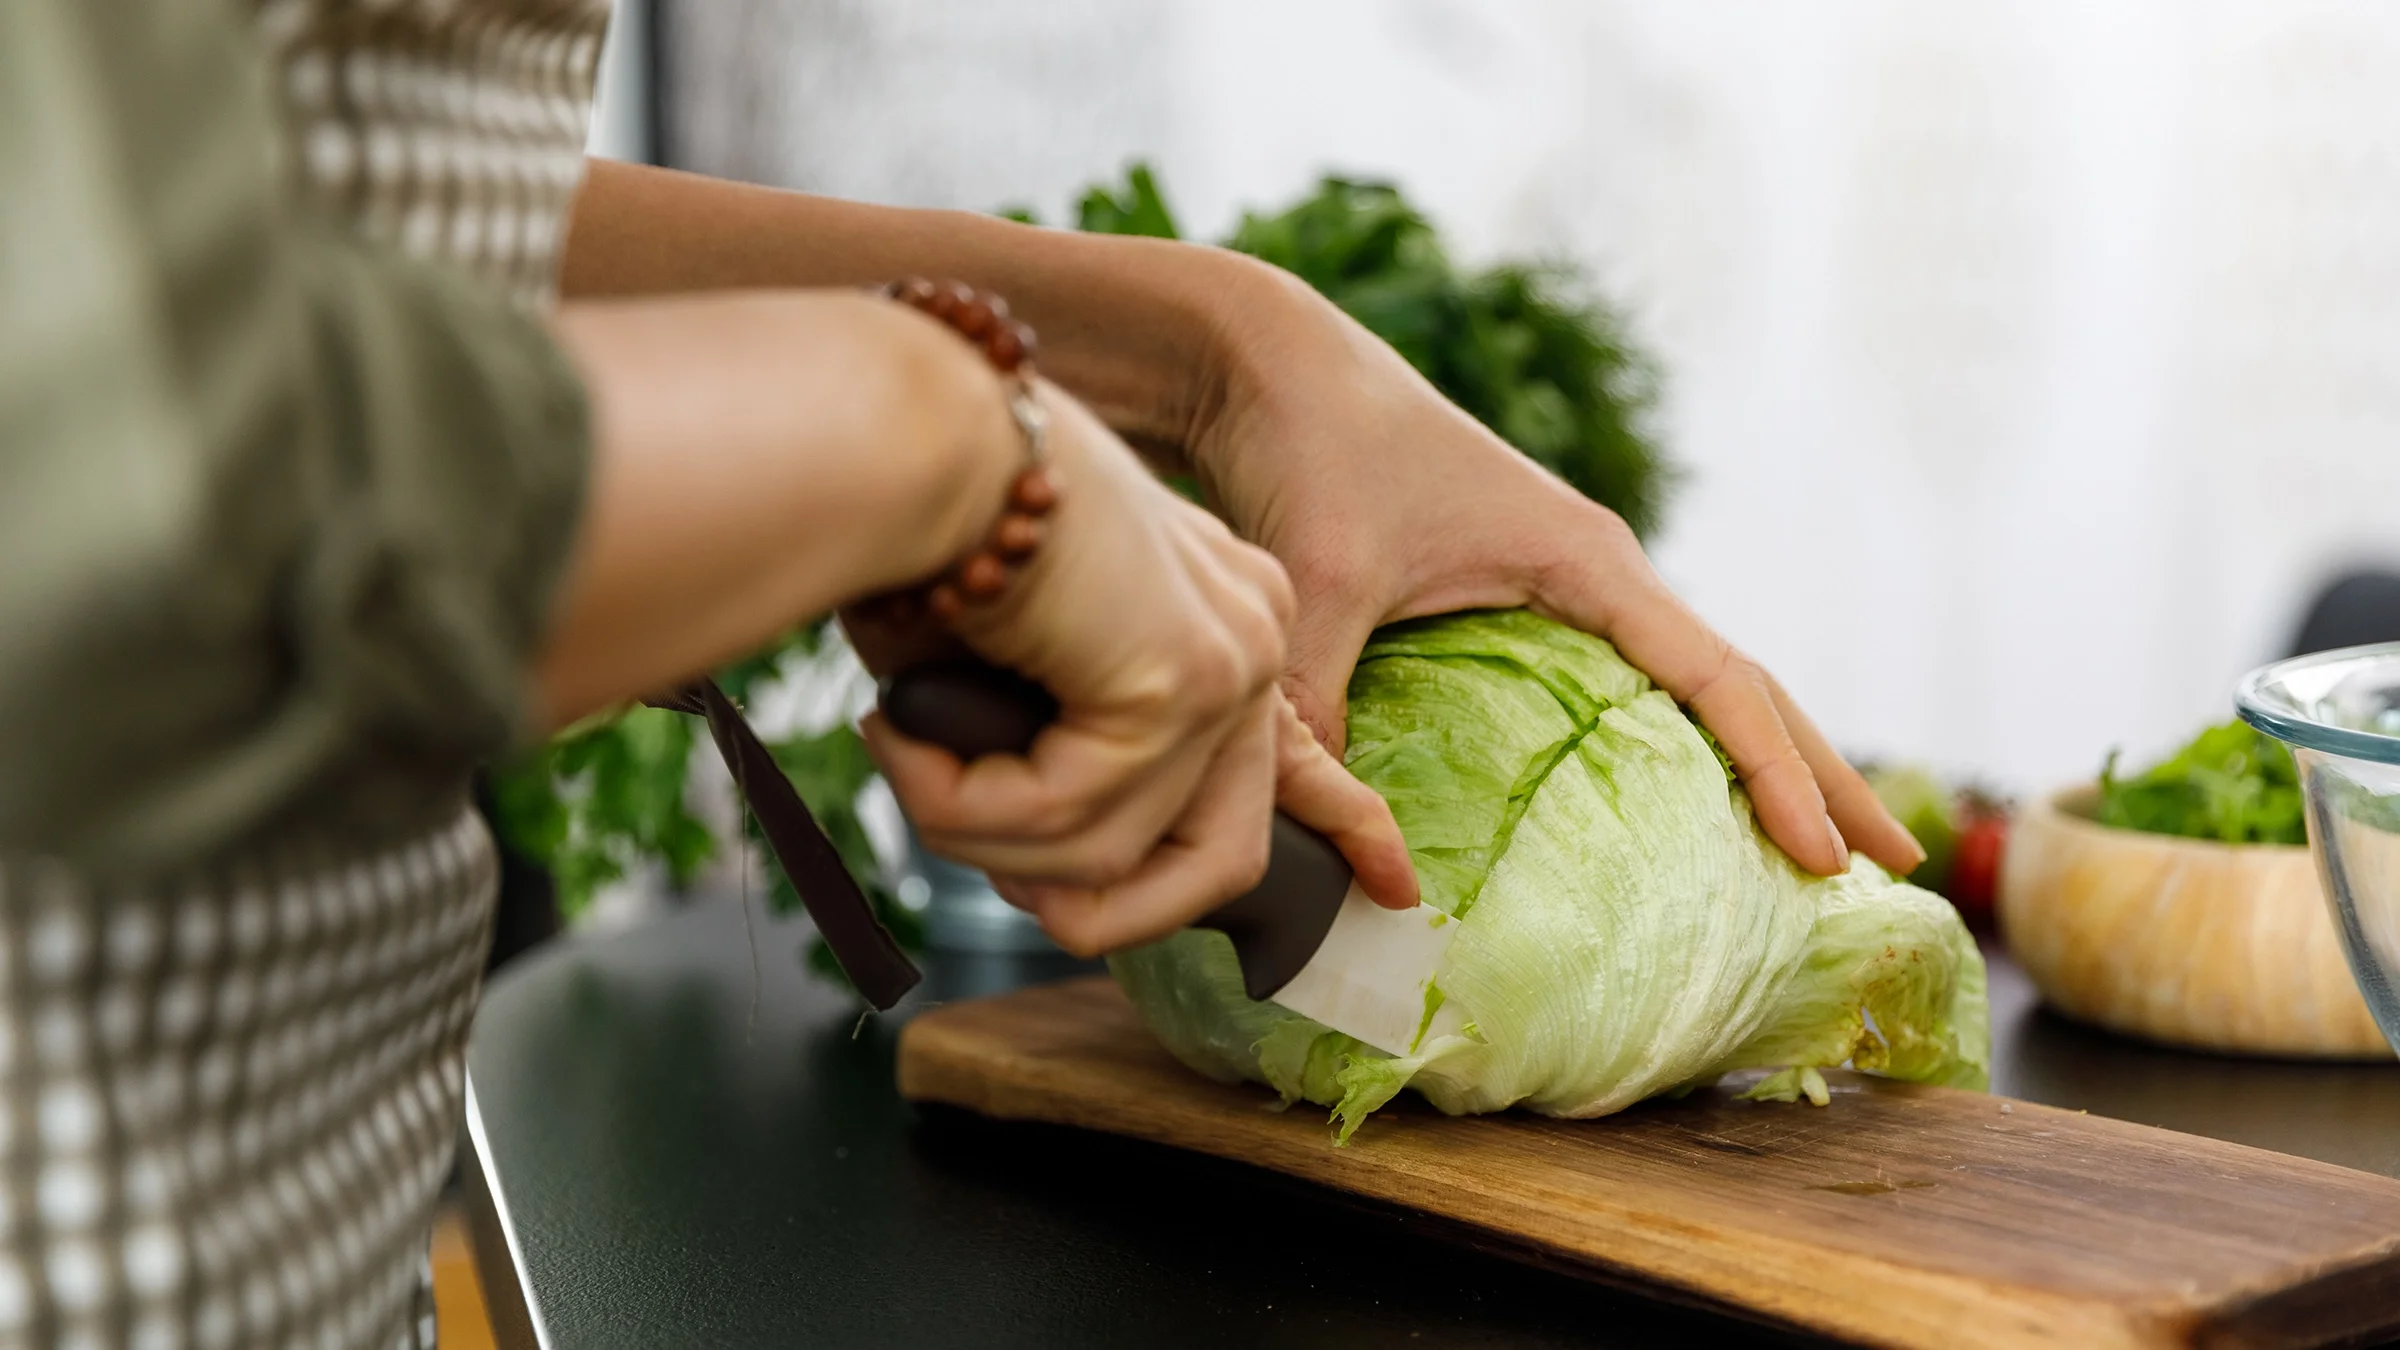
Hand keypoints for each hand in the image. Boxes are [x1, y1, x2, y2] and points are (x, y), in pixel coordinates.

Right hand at [850, 383, 1416, 955]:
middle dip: (1100, 911)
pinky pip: (1067, 817)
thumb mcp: (1015, 658)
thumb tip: (1049, 882)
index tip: (1394, 884)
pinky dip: (963, 803)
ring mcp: (1229, 656)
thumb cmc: (930, 525)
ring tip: (905, 757)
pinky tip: (905, 733)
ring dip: (976, 831)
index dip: (1340, 820)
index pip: (1301, 751)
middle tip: (994, 878)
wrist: (917, 426)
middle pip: (1222, 857)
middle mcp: (1251, 632)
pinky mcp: (1180, 675)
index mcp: (1224, 611)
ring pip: (1108, 854)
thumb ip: (1059, 752)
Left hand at [1191, 280, 1922, 878]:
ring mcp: (1567, 579)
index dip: (1780, 774)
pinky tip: (1687, 801)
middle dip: (1819, 773)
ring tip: (1819, 848)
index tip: (1829, 859)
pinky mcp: (1522, 591)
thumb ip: (1324, 734)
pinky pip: (1635, 678)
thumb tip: (1379, 883)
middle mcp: (1598, 569)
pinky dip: (1683, 739)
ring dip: (1764, 756)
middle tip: (1891, 866)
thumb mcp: (1314, 599)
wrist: (1269, 361)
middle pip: (1743, 683)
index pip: (1719, 682)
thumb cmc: (1304, 456)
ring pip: (1698, 680)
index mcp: (1586, 561)